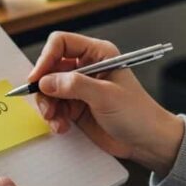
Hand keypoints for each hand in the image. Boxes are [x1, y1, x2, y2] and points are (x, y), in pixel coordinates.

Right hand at [29, 31, 183, 176]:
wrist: (147, 142)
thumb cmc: (138, 113)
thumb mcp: (106, 96)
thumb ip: (75, 85)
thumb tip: (46, 81)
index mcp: (98, 54)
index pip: (62, 43)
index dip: (46, 58)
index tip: (38, 78)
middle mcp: (87, 68)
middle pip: (51, 67)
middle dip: (44, 87)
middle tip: (47, 106)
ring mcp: (80, 88)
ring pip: (49, 89)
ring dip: (48, 106)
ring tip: (56, 120)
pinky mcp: (77, 107)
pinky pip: (54, 107)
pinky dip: (53, 118)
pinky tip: (62, 127)